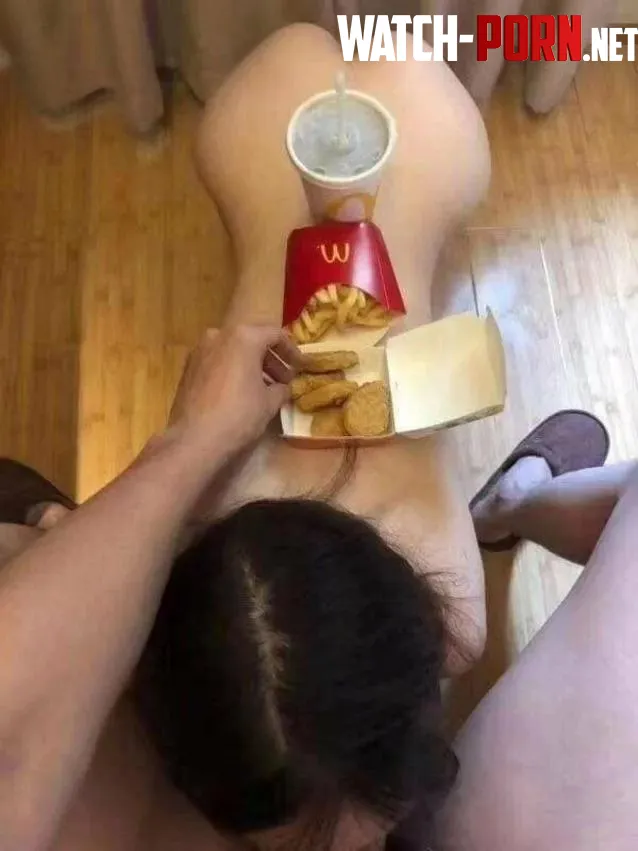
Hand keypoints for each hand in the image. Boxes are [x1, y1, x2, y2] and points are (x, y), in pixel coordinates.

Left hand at [168, 325, 301, 454]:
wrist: (195, 439)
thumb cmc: (239, 415)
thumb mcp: (269, 402)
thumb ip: (281, 388)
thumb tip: (282, 387)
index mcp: (243, 337)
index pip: (275, 335)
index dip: (291, 352)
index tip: (300, 368)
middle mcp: (219, 336)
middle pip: (252, 341)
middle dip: (270, 359)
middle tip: (284, 379)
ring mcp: (199, 351)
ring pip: (233, 351)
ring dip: (251, 366)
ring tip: (264, 388)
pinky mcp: (188, 368)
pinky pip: (217, 362)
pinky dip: (232, 371)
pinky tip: (240, 392)